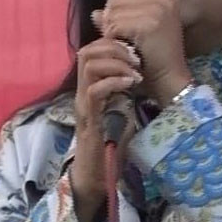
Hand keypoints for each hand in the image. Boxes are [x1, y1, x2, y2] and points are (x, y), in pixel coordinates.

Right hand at [71, 38, 140, 221]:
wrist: (98, 177)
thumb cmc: (109, 148)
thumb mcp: (122, 114)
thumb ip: (125, 96)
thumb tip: (138, 79)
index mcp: (90, 89)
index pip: (92, 52)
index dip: (112, 44)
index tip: (135, 54)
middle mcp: (82, 93)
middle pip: (87, 52)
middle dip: (114, 47)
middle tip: (136, 58)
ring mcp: (83, 105)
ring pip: (89, 65)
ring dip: (116, 62)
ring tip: (134, 72)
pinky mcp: (89, 119)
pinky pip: (94, 91)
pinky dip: (114, 82)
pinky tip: (130, 84)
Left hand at [94, 0, 191, 104]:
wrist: (168, 78)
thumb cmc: (153, 57)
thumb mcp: (139, 31)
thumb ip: (119, 17)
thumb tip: (94, 13)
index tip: (115, 17)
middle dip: (112, 15)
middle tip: (116, 34)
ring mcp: (159, 10)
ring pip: (116, 11)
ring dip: (111, 27)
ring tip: (120, 41)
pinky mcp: (149, 24)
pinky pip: (117, 25)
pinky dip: (113, 37)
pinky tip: (121, 46)